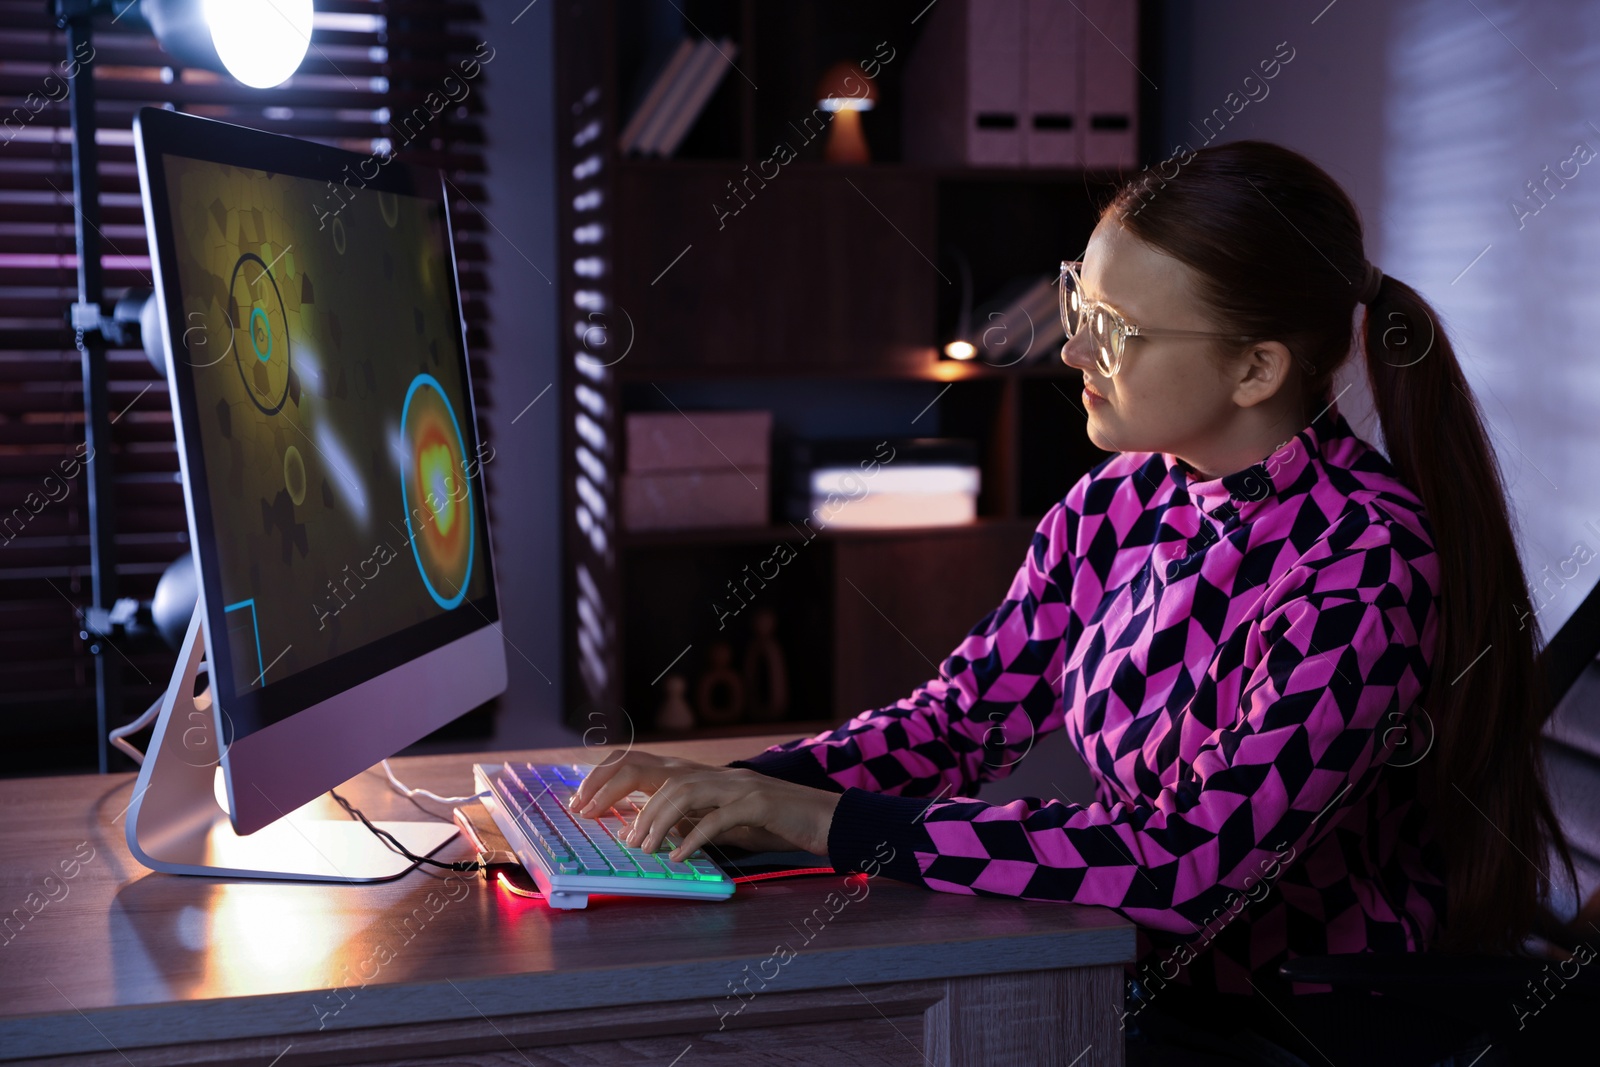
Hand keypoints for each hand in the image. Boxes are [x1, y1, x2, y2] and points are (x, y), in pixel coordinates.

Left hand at [570, 750, 840, 861]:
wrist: (822, 816)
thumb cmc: (767, 821)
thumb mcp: (716, 818)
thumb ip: (682, 819)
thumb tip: (637, 831)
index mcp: (697, 775)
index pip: (640, 764)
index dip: (605, 779)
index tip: (580, 805)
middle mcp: (711, 774)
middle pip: (650, 768)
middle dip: (613, 789)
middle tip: (589, 815)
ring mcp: (735, 785)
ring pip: (681, 790)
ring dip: (653, 818)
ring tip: (640, 847)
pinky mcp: (757, 803)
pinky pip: (718, 817)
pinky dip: (694, 837)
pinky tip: (679, 857)